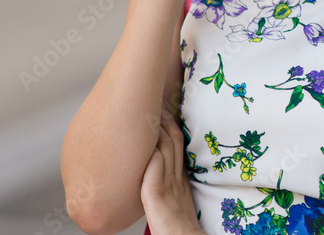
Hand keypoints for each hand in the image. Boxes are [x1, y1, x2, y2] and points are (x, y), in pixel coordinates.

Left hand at [140, 110, 204, 234]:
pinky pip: (153, 169)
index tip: (163, 109)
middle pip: (173, 140)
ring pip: (165, 148)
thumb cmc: (178, 228)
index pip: (177, 143)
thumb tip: (152, 174)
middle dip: (164, 119)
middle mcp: (176, 177)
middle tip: (155, 101)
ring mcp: (168, 185)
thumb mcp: (174, 202)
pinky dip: (149, 153)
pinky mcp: (156, 195)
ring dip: (156, 128)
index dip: (170, 125)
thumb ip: (165, 187)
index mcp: (180, 178)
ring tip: (148, 110)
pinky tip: (143, 140)